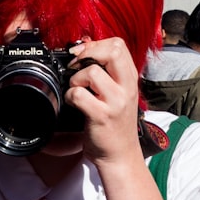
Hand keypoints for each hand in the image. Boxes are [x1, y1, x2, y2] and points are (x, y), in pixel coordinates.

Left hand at [62, 37, 141, 164]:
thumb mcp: (118, 94)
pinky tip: (74, 104)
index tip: (84, 56)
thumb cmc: (115, 124)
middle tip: (78, 68)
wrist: (120, 155)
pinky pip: (78, 95)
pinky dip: (69, 96)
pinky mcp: (102, 116)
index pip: (118, 44)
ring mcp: (116, 103)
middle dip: (88, 54)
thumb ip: (107, 72)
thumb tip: (84, 48)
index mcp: (130, 79)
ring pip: (92, 72)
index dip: (96, 45)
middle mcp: (126, 88)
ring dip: (76, 79)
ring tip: (77, 90)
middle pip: (112, 51)